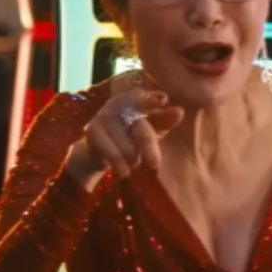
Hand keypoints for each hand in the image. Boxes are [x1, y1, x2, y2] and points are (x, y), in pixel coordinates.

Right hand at [66, 78, 184, 186]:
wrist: (98, 151)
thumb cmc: (131, 136)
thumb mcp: (152, 129)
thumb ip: (164, 120)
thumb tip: (179, 112)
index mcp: (136, 99)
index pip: (145, 99)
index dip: (152, 99)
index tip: (163, 99)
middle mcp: (119, 102)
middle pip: (141, 130)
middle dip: (149, 150)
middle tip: (154, 166)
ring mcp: (104, 115)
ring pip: (127, 146)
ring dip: (132, 159)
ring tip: (133, 162)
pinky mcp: (92, 130)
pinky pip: (112, 153)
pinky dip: (120, 165)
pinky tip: (124, 172)